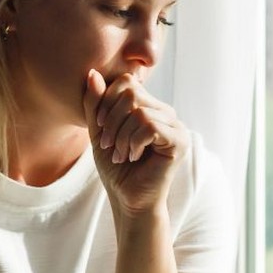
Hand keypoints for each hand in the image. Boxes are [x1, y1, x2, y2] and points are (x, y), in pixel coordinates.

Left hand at [83, 70, 188, 215]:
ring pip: (139, 111)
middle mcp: (165, 112)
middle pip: (131, 93)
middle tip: (109, 145)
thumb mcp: (98, 131)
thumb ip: (95, 104)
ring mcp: (175, 125)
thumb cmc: (116, 168)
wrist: (128, 199)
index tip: (100, 127)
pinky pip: (150, 126)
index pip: (127, 82)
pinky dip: (134, 142)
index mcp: (149, 106)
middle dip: (112, 119)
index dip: (107, 100)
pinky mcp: (179, 140)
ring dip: (121, 136)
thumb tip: (93, 73)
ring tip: (121, 154)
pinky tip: (133, 156)